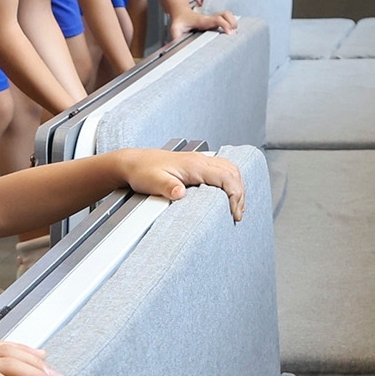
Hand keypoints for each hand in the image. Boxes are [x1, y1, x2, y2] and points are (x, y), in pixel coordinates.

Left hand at [115, 149, 246, 220]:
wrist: (133, 162)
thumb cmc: (142, 171)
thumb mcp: (153, 181)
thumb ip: (168, 187)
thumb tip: (180, 193)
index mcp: (194, 165)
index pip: (226, 176)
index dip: (235, 195)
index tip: (235, 212)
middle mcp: (200, 160)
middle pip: (233, 172)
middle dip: (240, 194)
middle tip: (238, 215)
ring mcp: (199, 161)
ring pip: (230, 169)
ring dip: (238, 187)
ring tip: (238, 208)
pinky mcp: (197, 165)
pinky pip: (222, 170)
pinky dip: (231, 182)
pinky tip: (229, 195)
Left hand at [169, 2, 237, 36]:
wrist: (180, 13)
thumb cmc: (179, 22)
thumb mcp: (175, 30)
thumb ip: (176, 38)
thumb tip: (174, 48)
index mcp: (203, 21)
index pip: (217, 19)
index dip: (224, 24)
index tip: (229, 32)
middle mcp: (210, 19)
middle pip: (226, 14)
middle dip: (232, 22)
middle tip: (233, 33)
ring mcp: (213, 19)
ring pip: (228, 15)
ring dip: (233, 22)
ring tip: (234, 33)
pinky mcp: (214, 21)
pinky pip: (226, 18)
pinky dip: (231, 23)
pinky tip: (231, 32)